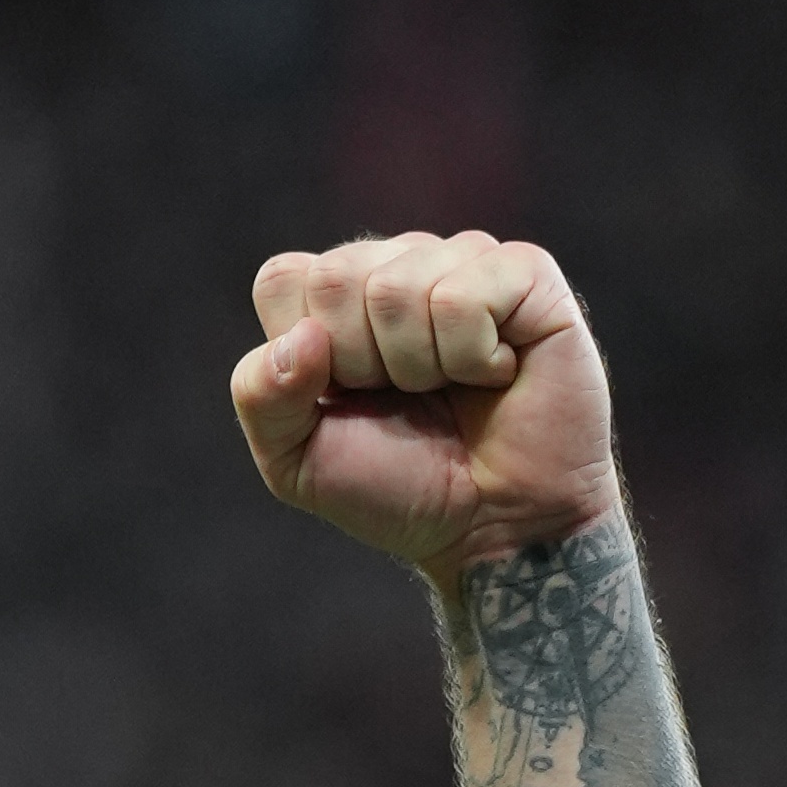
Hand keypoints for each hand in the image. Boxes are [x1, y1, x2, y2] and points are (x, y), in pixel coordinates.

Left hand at [229, 234, 615, 583]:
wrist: (496, 526)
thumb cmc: (399, 486)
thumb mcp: (296, 459)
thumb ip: (261, 396)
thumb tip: (303, 336)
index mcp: (336, 298)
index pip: (281, 279)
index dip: (303, 353)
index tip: (346, 396)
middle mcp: (398, 264)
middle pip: (334, 276)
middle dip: (360, 361)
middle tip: (405, 397)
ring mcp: (463, 260)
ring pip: (396, 286)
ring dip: (419, 365)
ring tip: (453, 387)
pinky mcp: (526, 272)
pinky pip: (464, 295)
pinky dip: (472, 355)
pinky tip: (495, 373)